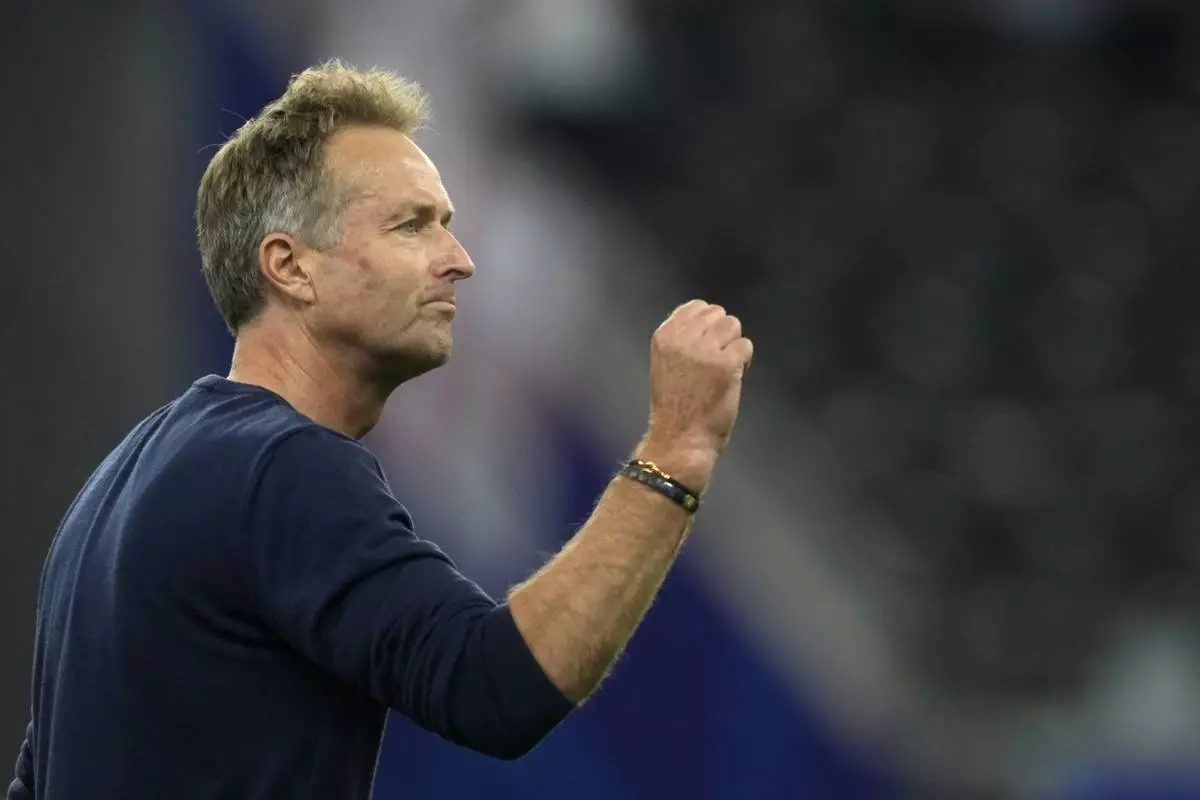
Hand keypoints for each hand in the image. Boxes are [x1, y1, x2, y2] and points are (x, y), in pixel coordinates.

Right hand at [639, 300, 752, 487]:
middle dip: (722, 335)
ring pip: (733, 326)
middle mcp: (683, 338)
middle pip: (718, 314)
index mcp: (664, 335)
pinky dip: (744, 361)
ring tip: (723, 370)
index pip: (696, 306)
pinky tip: (732, 378)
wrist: (680, 438)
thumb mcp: (666, 362)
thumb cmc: (675, 405)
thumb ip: (682, 338)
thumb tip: (710, 320)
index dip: (707, 325)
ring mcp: (705, 349)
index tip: (705, 347)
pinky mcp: (726, 364)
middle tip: (715, 362)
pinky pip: (746, 346)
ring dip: (733, 346)